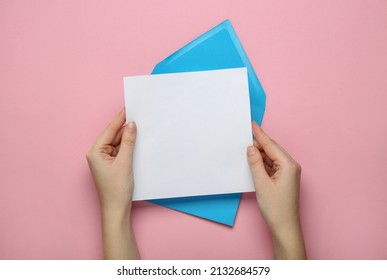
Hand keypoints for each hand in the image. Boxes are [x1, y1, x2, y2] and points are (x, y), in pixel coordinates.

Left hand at [86, 109, 138, 258]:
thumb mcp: (125, 163)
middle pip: (113, 135)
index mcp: (95, 151)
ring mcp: (104, 159)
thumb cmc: (116, 189)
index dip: (120, 119)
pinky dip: (127, 146)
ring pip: (117, 142)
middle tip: (138, 116)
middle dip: (125, 127)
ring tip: (140, 128)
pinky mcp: (110, 164)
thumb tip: (131, 125)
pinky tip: (136, 141)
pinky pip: (119, 150)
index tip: (129, 108)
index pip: (109, 130)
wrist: (116, 209)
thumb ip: (128, 142)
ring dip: (127, 137)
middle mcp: (97, 153)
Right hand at [247, 122, 305, 258]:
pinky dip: (262, 162)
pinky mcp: (284, 179)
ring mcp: (288, 173)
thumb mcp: (262, 184)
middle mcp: (291, 166)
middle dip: (259, 143)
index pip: (271, 145)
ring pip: (271, 157)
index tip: (252, 124)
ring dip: (260, 153)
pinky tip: (254, 161)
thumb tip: (251, 148)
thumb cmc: (276, 208)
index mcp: (289, 165)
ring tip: (246, 147)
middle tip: (245, 135)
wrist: (284, 227)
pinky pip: (272, 165)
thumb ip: (255, 164)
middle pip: (272, 149)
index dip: (260, 134)